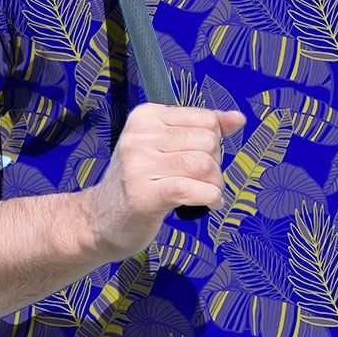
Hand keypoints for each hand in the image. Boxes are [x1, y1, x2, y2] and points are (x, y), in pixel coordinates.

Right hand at [83, 102, 243, 256]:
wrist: (100, 220)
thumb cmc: (139, 183)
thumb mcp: (166, 147)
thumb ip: (202, 130)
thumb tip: (238, 119)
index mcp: (146, 117)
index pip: (206, 119)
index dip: (215, 143)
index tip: (199, 160)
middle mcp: (139, 136)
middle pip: (208, 142)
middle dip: (215, 165)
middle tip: (201, 181)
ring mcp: (138, 165)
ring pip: (204, 165)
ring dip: (215, 185)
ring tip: (204, 194)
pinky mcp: (143, 195)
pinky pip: (192, 189)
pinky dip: (210, 198)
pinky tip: (209, 204)